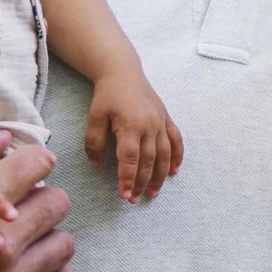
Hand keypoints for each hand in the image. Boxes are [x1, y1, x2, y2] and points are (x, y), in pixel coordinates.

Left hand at [84, 69, 184, 203]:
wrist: (123, 72)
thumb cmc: (107, 95)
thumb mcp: (94, 117)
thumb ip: (94, 142)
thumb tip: (96, 164)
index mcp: (130, 125)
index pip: (130, 158)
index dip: (128, 179)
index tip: (125, 195)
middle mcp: (149, 125)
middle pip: (148, 160)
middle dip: (142, 183)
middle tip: (134, 200)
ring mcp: (160, 122)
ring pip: (164, 154)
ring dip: (159, 176)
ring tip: (153, 193)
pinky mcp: (166, 118)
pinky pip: (176, 140)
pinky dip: (177, 157)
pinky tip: (173, 172)